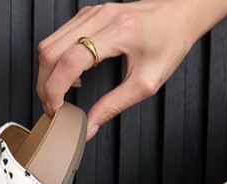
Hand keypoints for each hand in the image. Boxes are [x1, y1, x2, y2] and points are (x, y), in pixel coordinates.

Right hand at [37, 0, 226, 139]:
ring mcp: (92, 12)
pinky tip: (70, 76)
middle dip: (45, 85)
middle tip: (53, 109)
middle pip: (50, 51)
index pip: (70, 60)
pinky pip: (58, 37)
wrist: (181, 12)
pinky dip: (55, 61)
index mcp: (117, 32)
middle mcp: (100, 17)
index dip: (55, 89)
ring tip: (58, 95)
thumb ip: (113, 106)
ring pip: (48, 43)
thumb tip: (88, 128)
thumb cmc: (170, 42)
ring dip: (47, 74)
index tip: (55, 110)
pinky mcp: (88, 14)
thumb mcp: (146, 83)